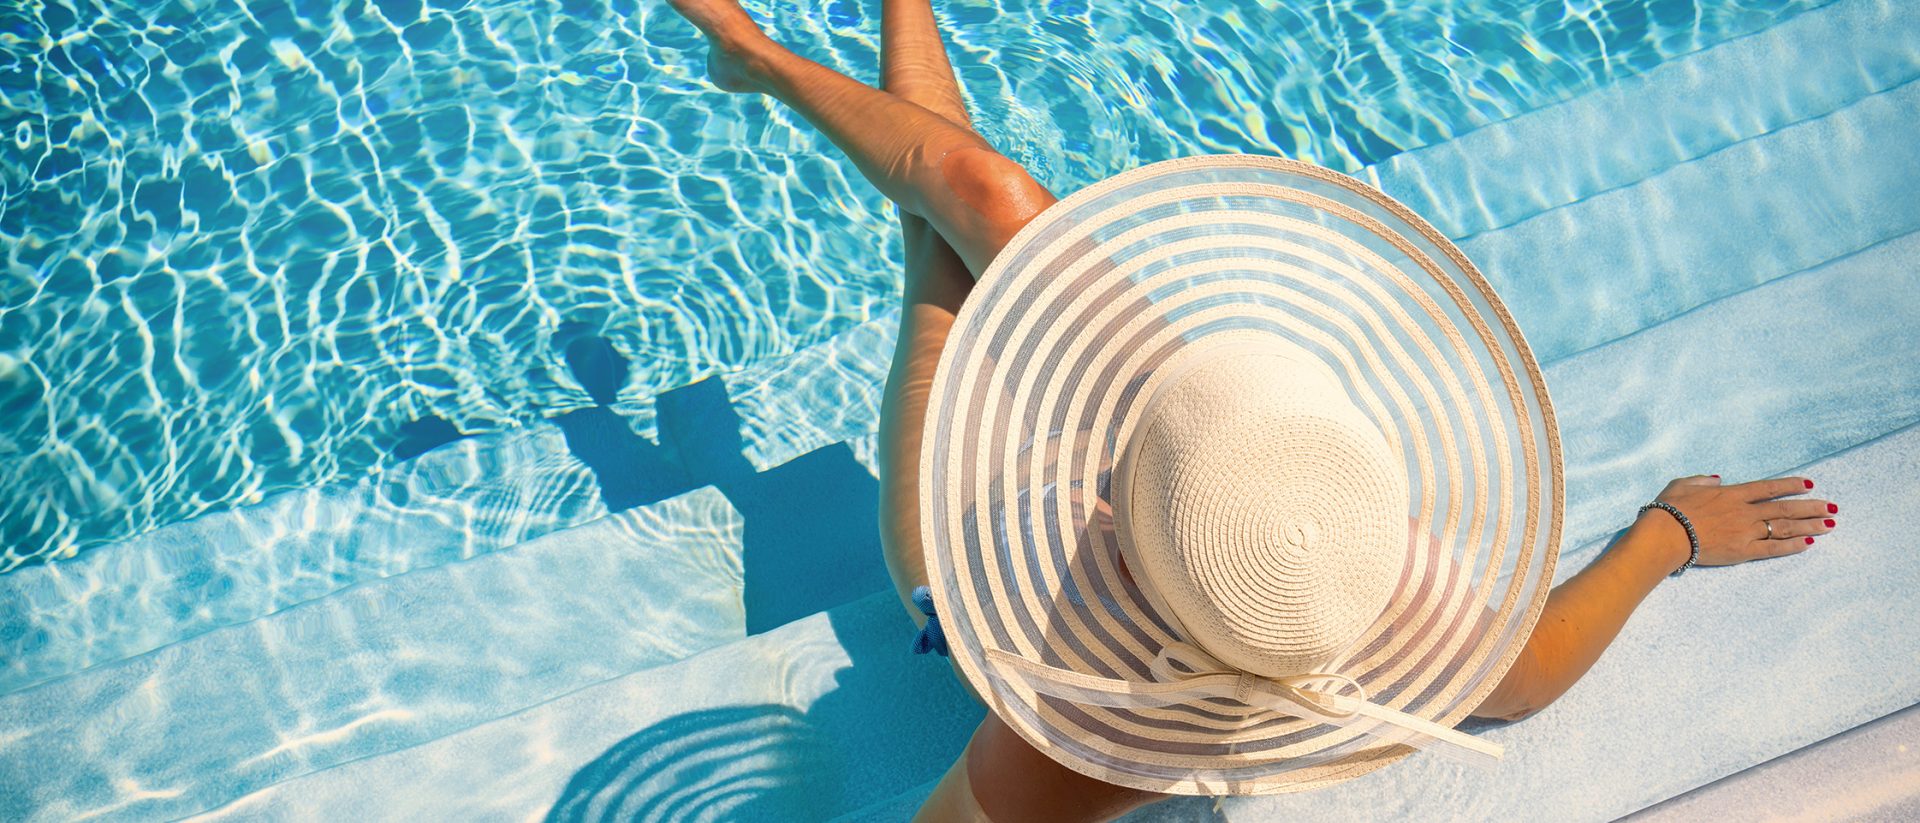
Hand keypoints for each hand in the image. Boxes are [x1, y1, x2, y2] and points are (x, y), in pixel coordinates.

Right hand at [1640, 475, 1836, 567]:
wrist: (1665, 534)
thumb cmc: (1669, 509)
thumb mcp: (1682, 485)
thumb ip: (1702, 480)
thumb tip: (1716, 478)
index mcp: (1732, 494)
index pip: (1769, 487)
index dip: (1791, 485)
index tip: (1810, 484)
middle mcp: (1745, 511)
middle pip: (1785, 508)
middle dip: (1811, 507)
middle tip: (1832, 507)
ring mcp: (1746, 532)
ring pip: (1784, 527)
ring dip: (1809, 526)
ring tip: (1829, 525)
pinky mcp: (1743, 551)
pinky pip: (1773, 549)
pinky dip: (1792, 546)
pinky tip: (1808, 544)